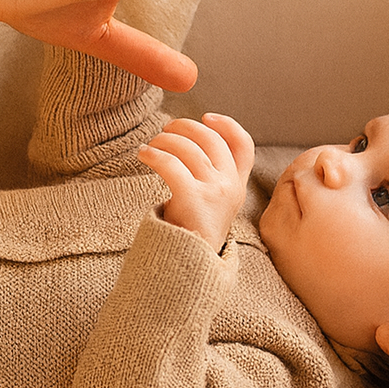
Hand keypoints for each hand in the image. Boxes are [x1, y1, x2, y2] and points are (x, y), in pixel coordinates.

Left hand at [140, 113, 254, 249]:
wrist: (186, 271)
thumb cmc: (192, 232)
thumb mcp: (212, 203)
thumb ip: (212, 177)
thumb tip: (189, 140)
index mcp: (237, 186)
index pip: (244, 146)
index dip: (227, 125)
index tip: (206, 116)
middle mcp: (230, 187)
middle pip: (212, 140)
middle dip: (186, 127)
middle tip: (166, 129)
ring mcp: (214, 194)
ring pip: (190, 149)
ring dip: (166, 139)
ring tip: (151, 144)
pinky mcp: (193, 200)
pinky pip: (172, 164)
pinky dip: (155, 154)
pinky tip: (143, 154)